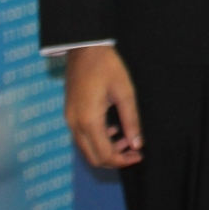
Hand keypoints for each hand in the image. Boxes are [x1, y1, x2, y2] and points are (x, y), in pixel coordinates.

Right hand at [63, 45, 142, 167]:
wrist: (84, 49)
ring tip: (127, 139)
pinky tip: (113, 130)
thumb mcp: (125, 92)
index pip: (104, 154)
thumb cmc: (107, 67)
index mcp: (89, 121)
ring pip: (86, 149)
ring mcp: (69, 120)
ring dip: (106, 150)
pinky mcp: (70, 114)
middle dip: (114, 159)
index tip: (139, 155)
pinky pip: (82, 138)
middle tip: (134, 151)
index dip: (123, 160)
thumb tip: (138, 144)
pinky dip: (97, 141)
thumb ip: (131, 120)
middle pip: (93, 157)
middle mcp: (75, 124)